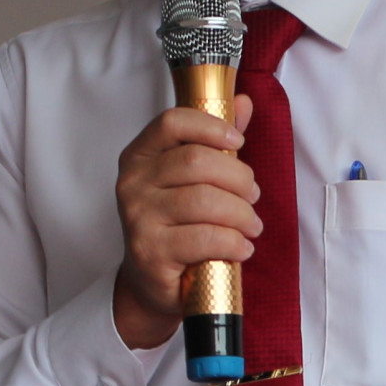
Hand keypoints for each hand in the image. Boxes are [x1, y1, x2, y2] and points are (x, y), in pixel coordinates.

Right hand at [110, 98, 258, 348]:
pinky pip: (204, 238)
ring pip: (203, 201)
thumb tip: (242, 102)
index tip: (238, 141)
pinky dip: (233, 242)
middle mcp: (132, 183)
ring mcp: (138, 218)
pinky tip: (242, 247)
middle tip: (253, 197)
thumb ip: (216, 142)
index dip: (211, 126)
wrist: (153, 283)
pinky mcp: (150, 252)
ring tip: (252, 226)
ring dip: (241, 214)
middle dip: (238, 178)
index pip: (172, 122)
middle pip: (196, 162)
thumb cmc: (178, 225)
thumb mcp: (194, 181)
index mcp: (140, 156)